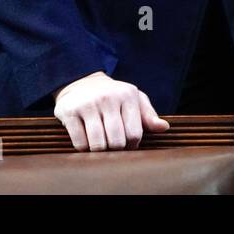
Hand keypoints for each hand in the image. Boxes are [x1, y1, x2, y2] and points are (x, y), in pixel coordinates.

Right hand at [53, 71, 169, 151]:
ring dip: (100, 151)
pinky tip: (87, 141)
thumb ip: (148, 115)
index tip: (128, 145)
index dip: (132, 145)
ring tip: (101, 146)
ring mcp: (88, 105)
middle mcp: (108, 98)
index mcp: (127, 95)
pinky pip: (79, 142)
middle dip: (116, 150)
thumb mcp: (134, 100)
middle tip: (113, 147)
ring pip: (97, 144)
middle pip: (116, 141)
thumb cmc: (114, 96)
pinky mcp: (69, 112)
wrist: (81, 82)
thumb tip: (164, 128)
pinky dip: (84, 148)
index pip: (134, 133)